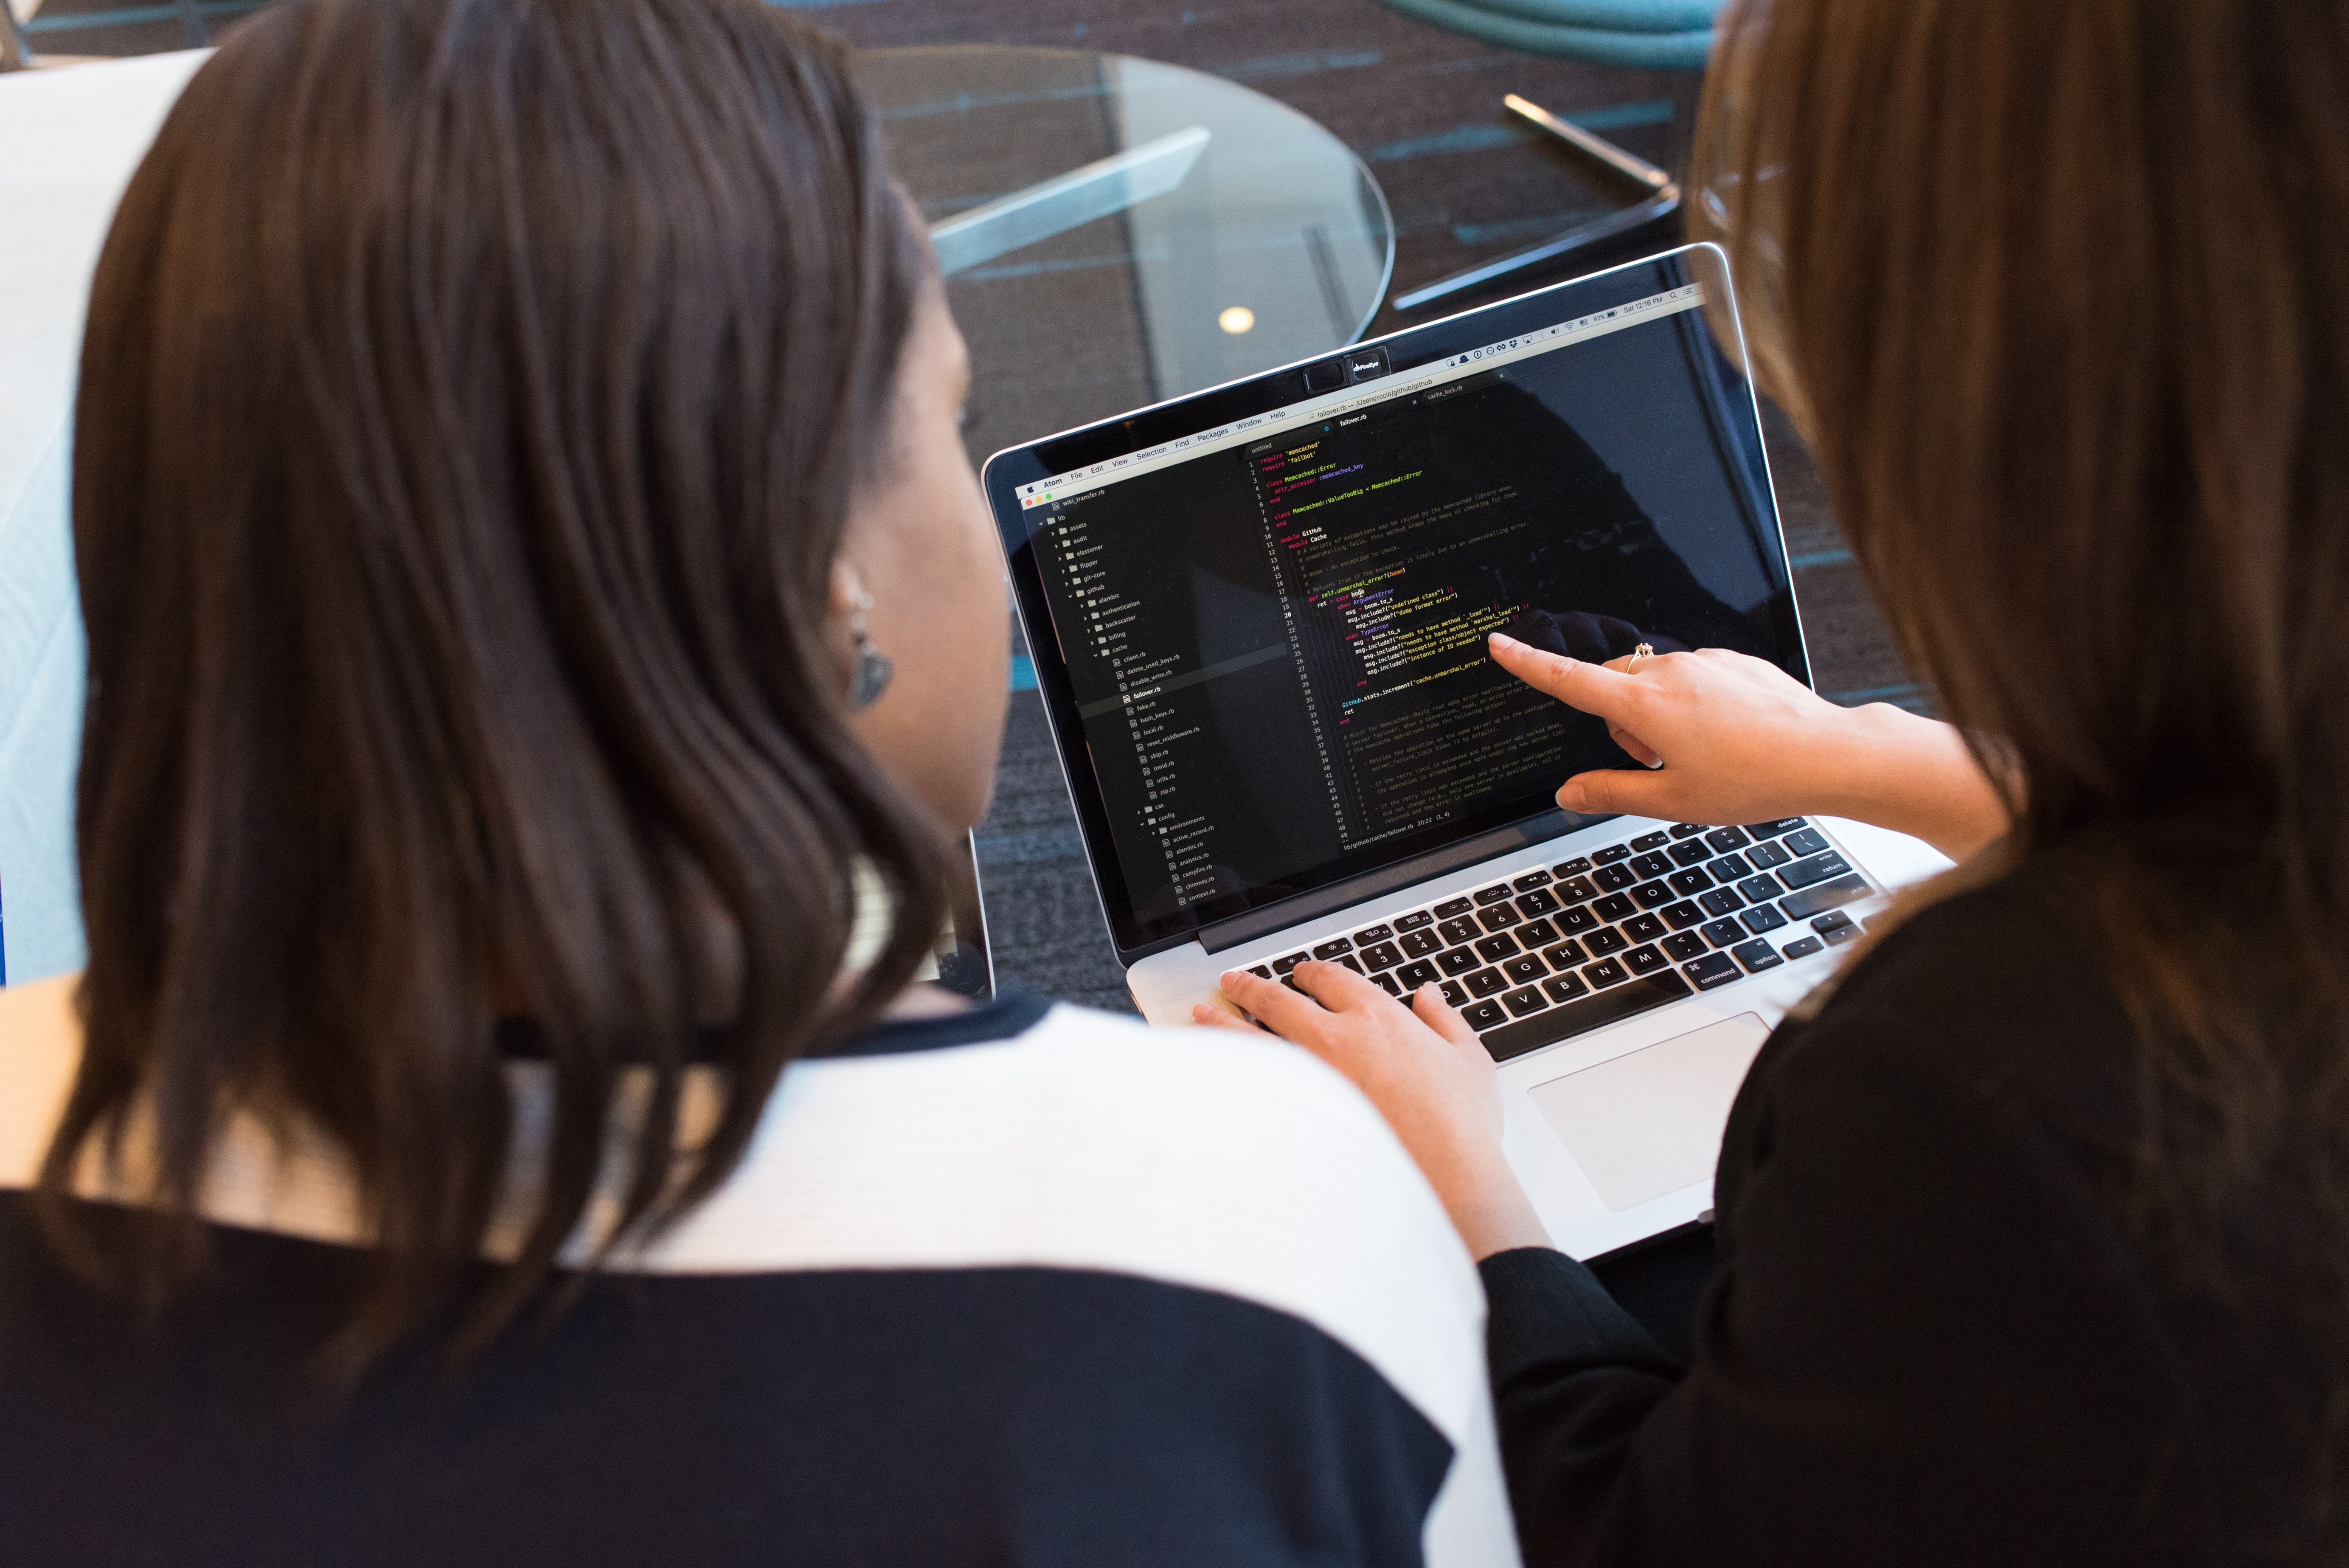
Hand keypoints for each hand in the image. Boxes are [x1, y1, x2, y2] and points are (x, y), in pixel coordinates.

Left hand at [1195, 962, 1550, 1260]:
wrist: (1443, 1178)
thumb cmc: (1459, 1124)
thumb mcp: (1469, 1060)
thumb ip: (1446, 1021)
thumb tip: (1429, 996)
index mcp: (1377, 1018)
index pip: (1332, 979)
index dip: (1312, 972)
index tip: (1301, 974)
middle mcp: (1334, 1039)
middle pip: (1278, 999)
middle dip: (1251, 986)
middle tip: (1233, 981)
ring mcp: (1307, 1079)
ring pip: (1250, 1037)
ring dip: (1223, 1022)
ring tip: (1203, 1014)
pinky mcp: (1293, 1117)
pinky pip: (1248, 1086)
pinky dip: (1226, 1074)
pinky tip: (1212, 1073)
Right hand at [1487, 633, 2008, 861]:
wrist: (1827, 754)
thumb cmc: (1753, 779)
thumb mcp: (1672, 802)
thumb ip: (1611, 793)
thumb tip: (1569, 794)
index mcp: (1644, 705)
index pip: (1569, 680)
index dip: (1528, 664)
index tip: (1499, 645)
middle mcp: (1669, 672)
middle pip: (1613, 686)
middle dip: (1619, 722)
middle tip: (1656, 765)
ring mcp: (1704, 662)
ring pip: (1654, 683)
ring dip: (1657, 716)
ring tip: (1702, 756)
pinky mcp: (1733, 662)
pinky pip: (1692, 677)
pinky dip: (1693, 705)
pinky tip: (1728, 737)